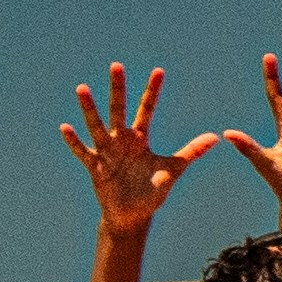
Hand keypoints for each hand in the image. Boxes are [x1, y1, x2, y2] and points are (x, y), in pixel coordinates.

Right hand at [60, 62, 217, 236]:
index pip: (147, 109)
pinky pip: (83, 152)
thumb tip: (215, 137)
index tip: (159, 71)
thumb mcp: (172, 170)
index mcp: (140, 138)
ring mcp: (107, 152)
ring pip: (97, 125)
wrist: (133, 216)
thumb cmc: (152, 192)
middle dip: (118, 88)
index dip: (153, 91)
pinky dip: (75, 142)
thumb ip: (191, 152)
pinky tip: (65, 128)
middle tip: (117, 66)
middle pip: (119, 109)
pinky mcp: (96, 167)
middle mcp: (122, 140)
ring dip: (90, 109)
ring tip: (82, 89)